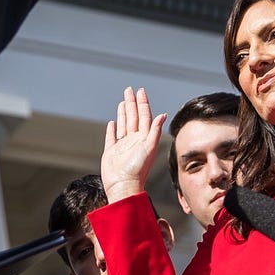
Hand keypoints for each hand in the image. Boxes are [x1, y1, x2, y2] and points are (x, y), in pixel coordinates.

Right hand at [101, 87, 165, 202]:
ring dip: (123, 113)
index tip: (140, 91)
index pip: (143, 116)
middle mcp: (134, 140)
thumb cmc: (138, 169)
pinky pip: (112, 137)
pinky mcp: (111, 152)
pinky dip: (112, 129)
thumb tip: (163, 114)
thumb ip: (155, 131)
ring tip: (123, 102)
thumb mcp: (149, 147)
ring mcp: (122, 146)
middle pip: (133, 117)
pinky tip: (112, 122)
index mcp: (143, 138)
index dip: (142, 103)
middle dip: (132, 103)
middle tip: (129, 89)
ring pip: (123, 125)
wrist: (123, 185)